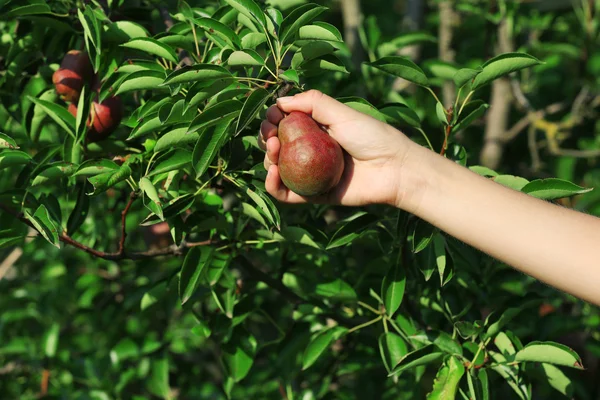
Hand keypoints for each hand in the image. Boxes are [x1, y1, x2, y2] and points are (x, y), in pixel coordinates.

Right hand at [258, 90, 416, 206]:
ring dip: (268, 159)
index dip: (273, 119)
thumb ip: (313, 103)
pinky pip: (287, 194)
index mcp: (317, 130)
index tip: (272, 116)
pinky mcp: (314, 195)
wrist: (394, 170)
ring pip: (277, 168)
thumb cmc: (373, 137)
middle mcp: (310, 151)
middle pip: (277, 146)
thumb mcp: (342, 113)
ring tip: (275, 151)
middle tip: (271, 135)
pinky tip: (272, 173)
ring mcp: (311, 173)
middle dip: (267, 138)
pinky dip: (273, 185)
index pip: (285, 123)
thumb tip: (280, 101)